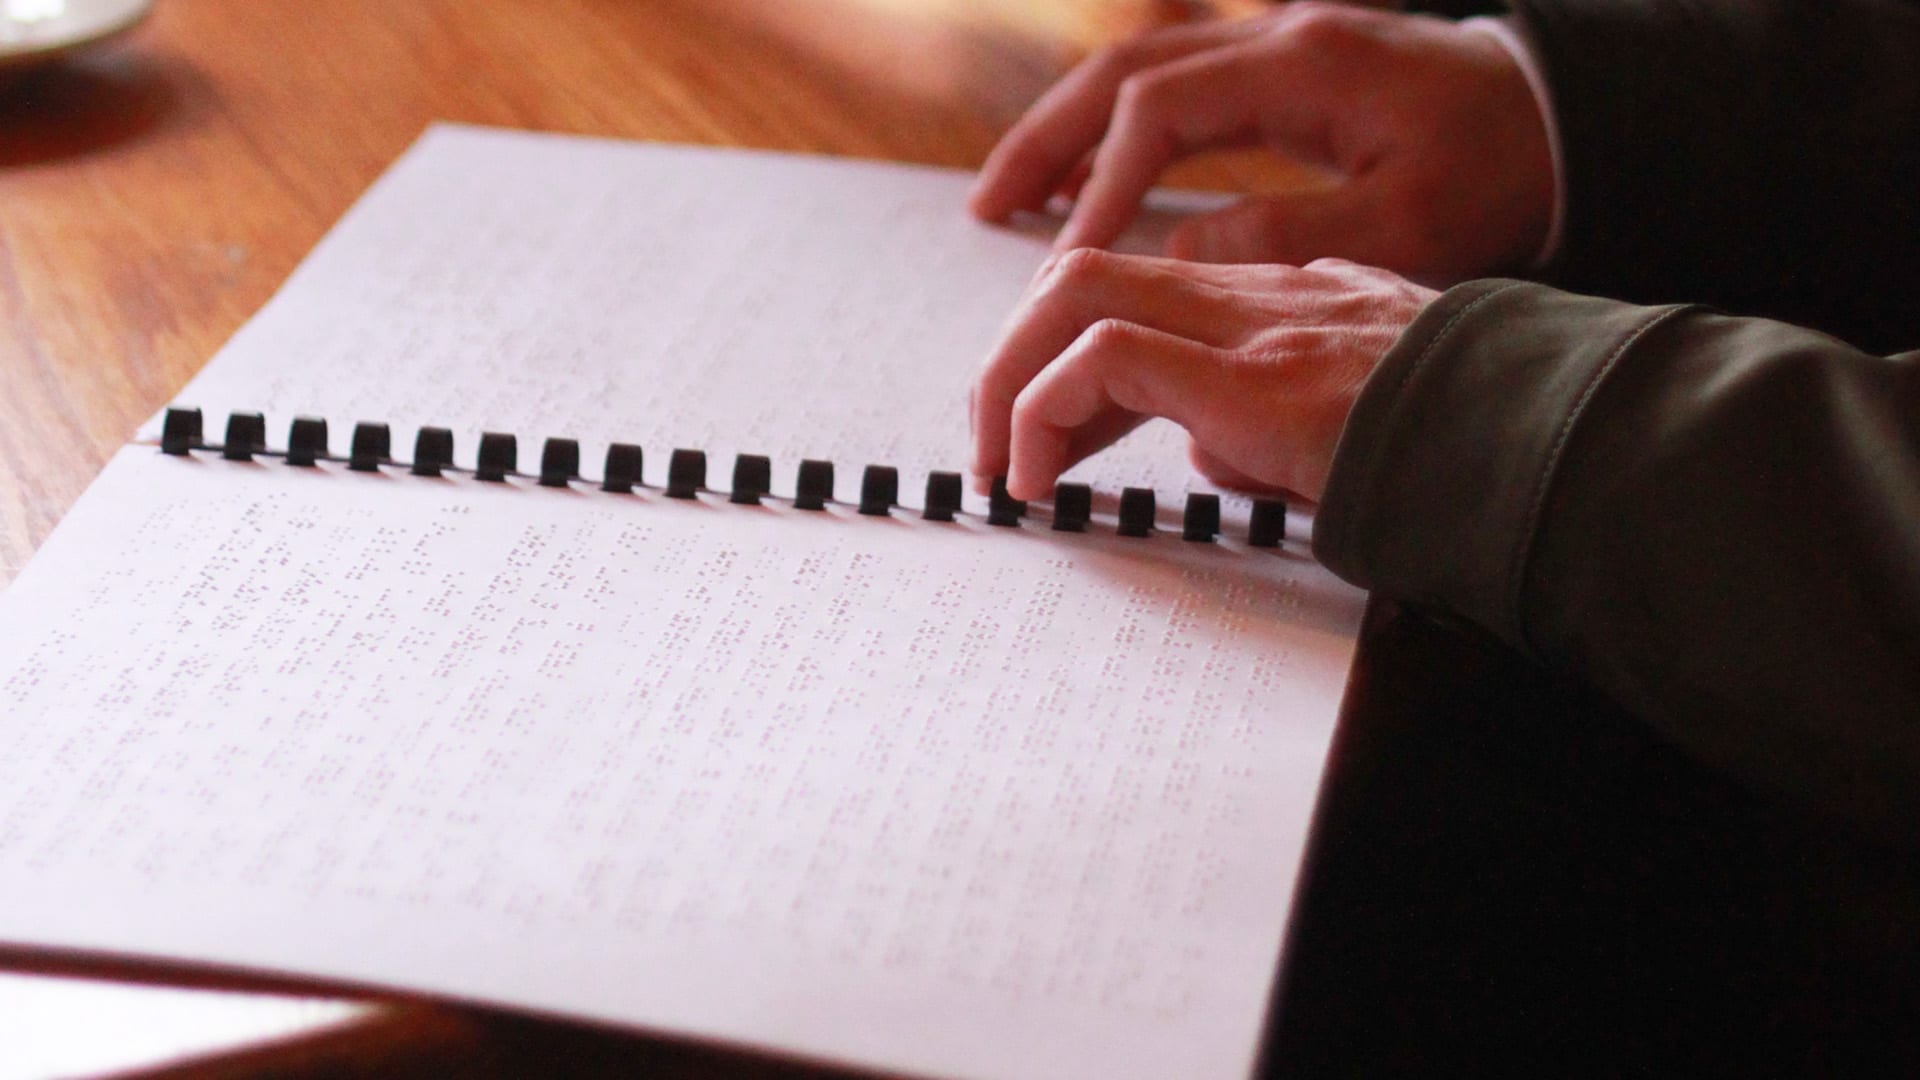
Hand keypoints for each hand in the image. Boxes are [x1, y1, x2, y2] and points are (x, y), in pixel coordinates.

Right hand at [968, 2, 1552, 282]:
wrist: (1570, 120)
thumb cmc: (1504, 172)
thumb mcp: (1409, 224)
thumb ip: (1291, 238)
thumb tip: (1178, 252)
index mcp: (1307, 66)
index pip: (1163, 109)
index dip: (1105, 181)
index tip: (1068, 255)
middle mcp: (1280, 39)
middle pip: (1126, 70)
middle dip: (1049, 139)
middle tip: (988, 210)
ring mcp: (1280, 47)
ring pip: (1142, 70)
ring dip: (1070, 130)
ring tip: (1010, 198)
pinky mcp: (1288, 72)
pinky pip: (1177, 88)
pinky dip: (1119, 131)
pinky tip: (1093, 182)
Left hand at [970, 250, 1437, 503]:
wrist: (1558, 456)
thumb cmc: (1476, 458)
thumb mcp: (1353, 438)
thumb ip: (1270, 429)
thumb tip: (1196, 451)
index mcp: (1292, 307)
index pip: (1146, 301)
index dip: (1070, 366)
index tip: (1047, 445)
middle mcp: (1265, 298)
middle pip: (1091, 277)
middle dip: (1015, 359)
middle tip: (992, 449)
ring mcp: (1258, 326)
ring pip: (1079, 294)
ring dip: (1011, 379)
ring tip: (999, 465)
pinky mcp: (1254, 376)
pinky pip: (1104, 358)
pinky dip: (1043, 411)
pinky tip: (1036, 478)